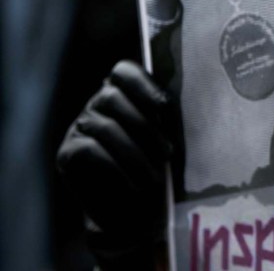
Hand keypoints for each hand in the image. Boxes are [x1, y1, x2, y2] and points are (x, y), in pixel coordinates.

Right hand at [57, 61, 183, 269]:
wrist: (133, 214)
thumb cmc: (158, 168)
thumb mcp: (167, 139)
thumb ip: (169, 118)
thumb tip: (194, 104)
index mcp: (123, 92)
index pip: (124, 71)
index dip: (143, 84)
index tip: (165, 107)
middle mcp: (97, 104)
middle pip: (113, 97)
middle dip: (145, 127)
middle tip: (167, 154)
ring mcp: (79, 126)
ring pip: (105, 127)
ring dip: (135, 155)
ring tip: (155, 178)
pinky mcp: (67, 152)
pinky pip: (90, 151)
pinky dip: (116, 169)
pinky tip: (133, 186)